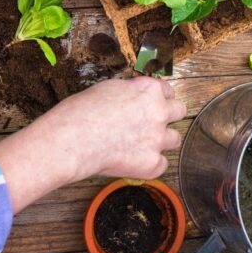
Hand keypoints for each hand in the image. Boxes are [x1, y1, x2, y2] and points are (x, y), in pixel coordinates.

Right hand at [0, 76, 186, 213]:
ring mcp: (157, 139)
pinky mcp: (151, 163)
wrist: (71, 140)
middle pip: (180, 111)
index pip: (167, 91)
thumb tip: (135, 97)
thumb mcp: (109, 88)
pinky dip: (150, 164)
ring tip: (141, 144)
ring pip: (175, 139)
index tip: (149, 104)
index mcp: (150, 90)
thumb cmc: (81, 111)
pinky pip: (162, 164)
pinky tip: (134, 161)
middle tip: (151, 123)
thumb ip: (131, 92)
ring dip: (161, 141)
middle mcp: (159, 112)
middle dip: (167, 116)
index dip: (158, 98)